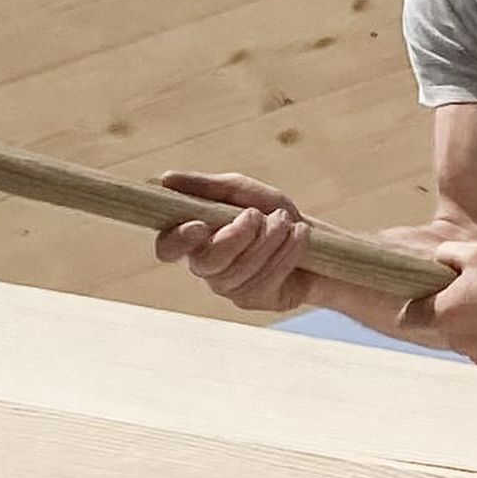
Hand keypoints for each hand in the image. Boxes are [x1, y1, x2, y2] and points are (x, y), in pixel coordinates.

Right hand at [155, 171, 320, 319]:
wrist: (311, 236)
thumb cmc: (269, 212)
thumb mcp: (241, 191)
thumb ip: (207, 187)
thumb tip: (165, 178)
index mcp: (195, 237)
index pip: (168, 248)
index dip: (178, 240)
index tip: (198, 225)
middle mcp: (206, 266)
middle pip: (206, 262)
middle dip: (236, 236)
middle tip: (258, 214)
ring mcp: (229, 287)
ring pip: (240, 270)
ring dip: (269, 239)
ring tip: (286, 220)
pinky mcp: (256, 299)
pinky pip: (266, 280)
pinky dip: (287, 251)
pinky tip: (299, 236)